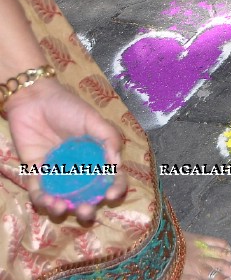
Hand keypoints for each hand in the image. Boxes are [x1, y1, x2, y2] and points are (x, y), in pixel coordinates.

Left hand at [4, 78, 126, 222]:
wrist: (34, 99)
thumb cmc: (68, 107)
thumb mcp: (93, 119)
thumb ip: (109, 138)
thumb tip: (116, 164)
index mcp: (97, 156)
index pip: (111, 177)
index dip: (115, 188)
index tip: (111, 195)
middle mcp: (79, 168)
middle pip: (86, 196)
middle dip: (87, 209)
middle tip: (86, 211)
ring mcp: (57, 172)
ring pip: (62, 199)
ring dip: (62, 209)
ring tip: (61, 207)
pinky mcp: (35, 172)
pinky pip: (38, 191)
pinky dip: (42, 200)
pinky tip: (46, 200)